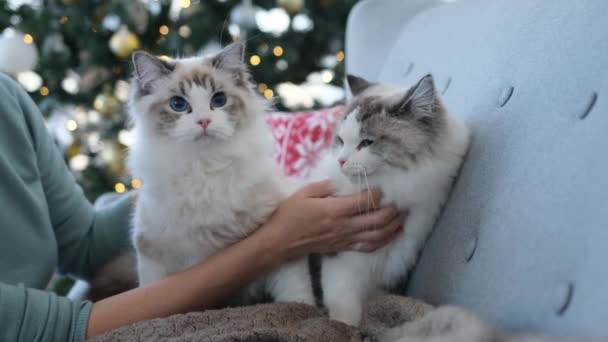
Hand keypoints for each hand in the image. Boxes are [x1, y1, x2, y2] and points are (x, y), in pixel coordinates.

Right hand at [257, 180, 406, 259]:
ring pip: (377, 235)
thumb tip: (343, 180)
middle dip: (393, 211)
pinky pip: (369, 247)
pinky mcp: (344, 248)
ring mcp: (345, 239)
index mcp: (335, 210)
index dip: (378, 194)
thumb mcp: (305, 193)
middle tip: (403, 202)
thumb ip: (326, 186)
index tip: (385, 187)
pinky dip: (384, 241)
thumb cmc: (290, 215)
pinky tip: (393, 235)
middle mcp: (344, 226)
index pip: (364, 202)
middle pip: (377, 220)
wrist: (280, 241)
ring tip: (404, 217)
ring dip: (394, 226)